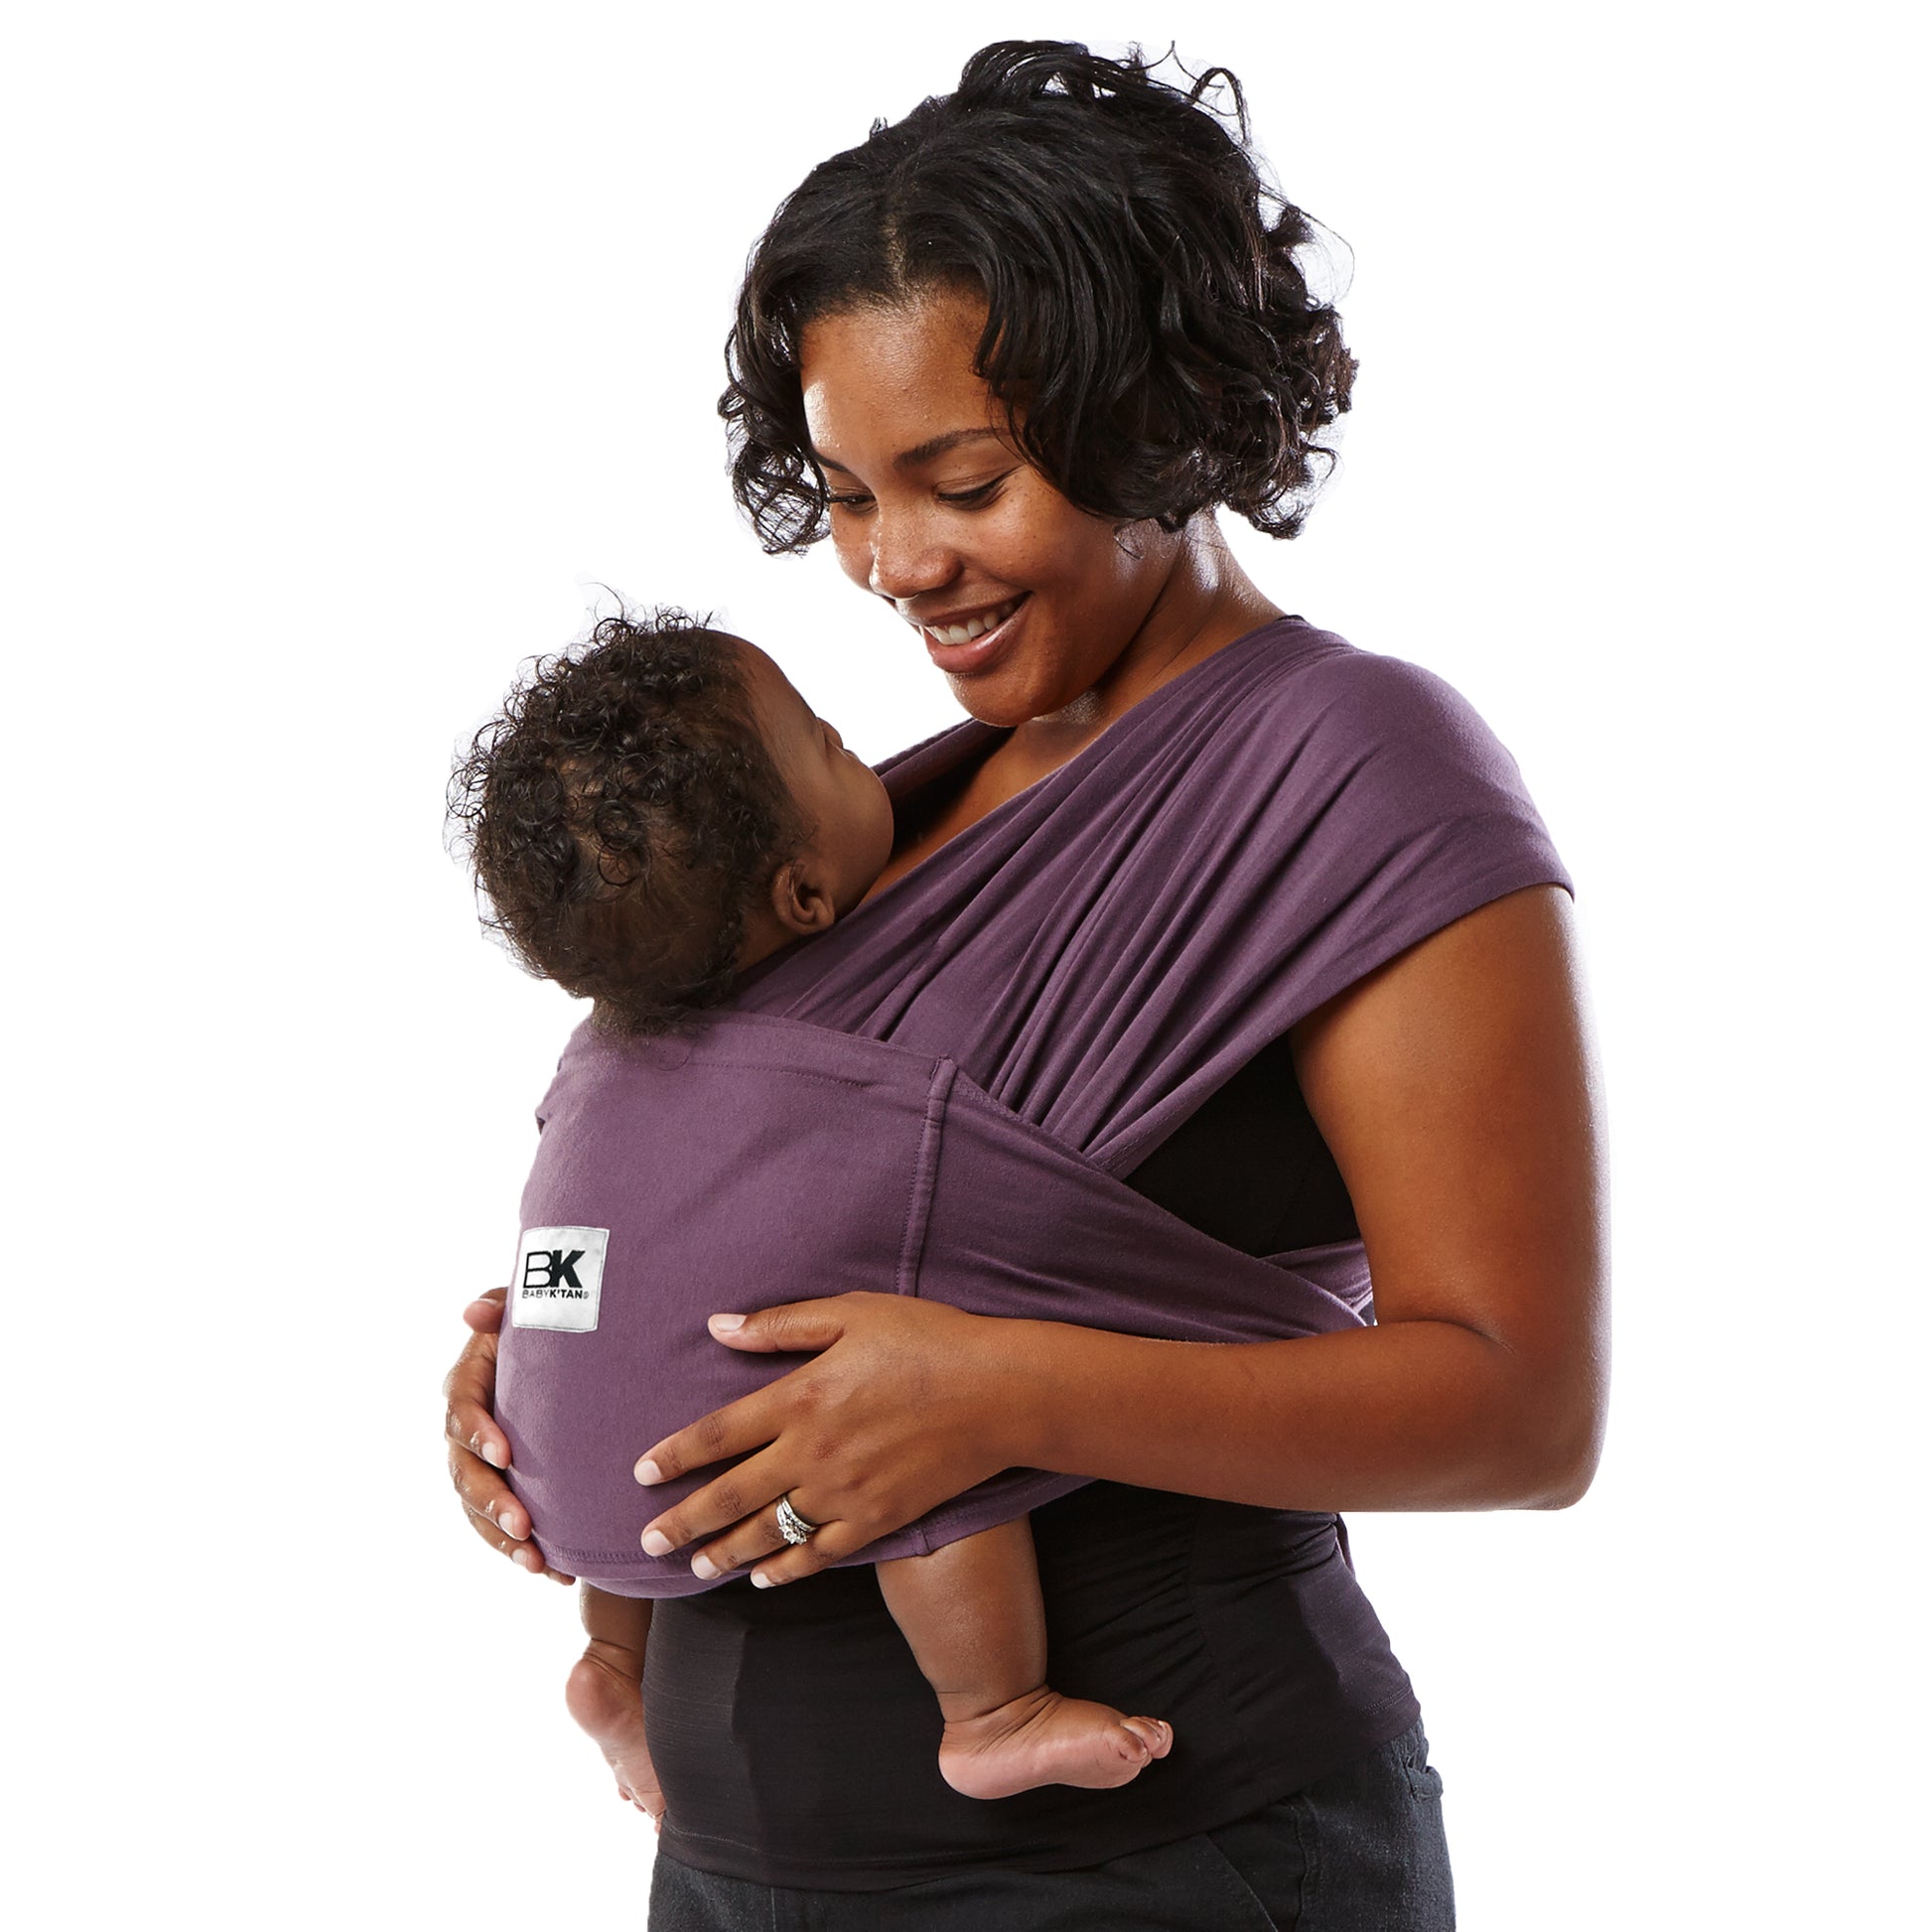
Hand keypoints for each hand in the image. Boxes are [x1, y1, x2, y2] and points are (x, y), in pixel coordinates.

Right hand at [443, 1288, 573, 1581]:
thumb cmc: (548, 1323)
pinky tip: (554, 1573)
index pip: (462, 1410)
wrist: (571, 1356)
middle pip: (465, 1472)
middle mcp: (466, 1429)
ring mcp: (479, 1464)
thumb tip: (471, 1312)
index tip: (504, 1453)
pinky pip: (501, 1527)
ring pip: (478, 1509)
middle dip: (492, 1502)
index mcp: (468, 1383)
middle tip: (524, 1526)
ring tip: (536, 1561)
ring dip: (503, 1539)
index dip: (478, 1432)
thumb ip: (502, 1307)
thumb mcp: (528, 1308)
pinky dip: (523, 1551)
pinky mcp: (502, 1488)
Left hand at [634, 1292, 1021, 1589]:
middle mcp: (811, 1453)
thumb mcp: (852, 1313)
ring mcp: (844, 1493)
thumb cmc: (927, 1339)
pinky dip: (786, 1569)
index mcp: (800, 1397)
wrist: (999, 1391)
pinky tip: (764, 1578)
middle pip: (730, 1495)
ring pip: (768, 1533)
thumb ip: (781, 1325)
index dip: (674, 1456)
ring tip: (695, 1568)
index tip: (641, 1473)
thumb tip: (718, 1327)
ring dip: (724, 1553)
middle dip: (683, 1522)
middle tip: (647, 1544)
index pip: (717, 1434)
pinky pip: (820, 1554)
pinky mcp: (878, 1519)